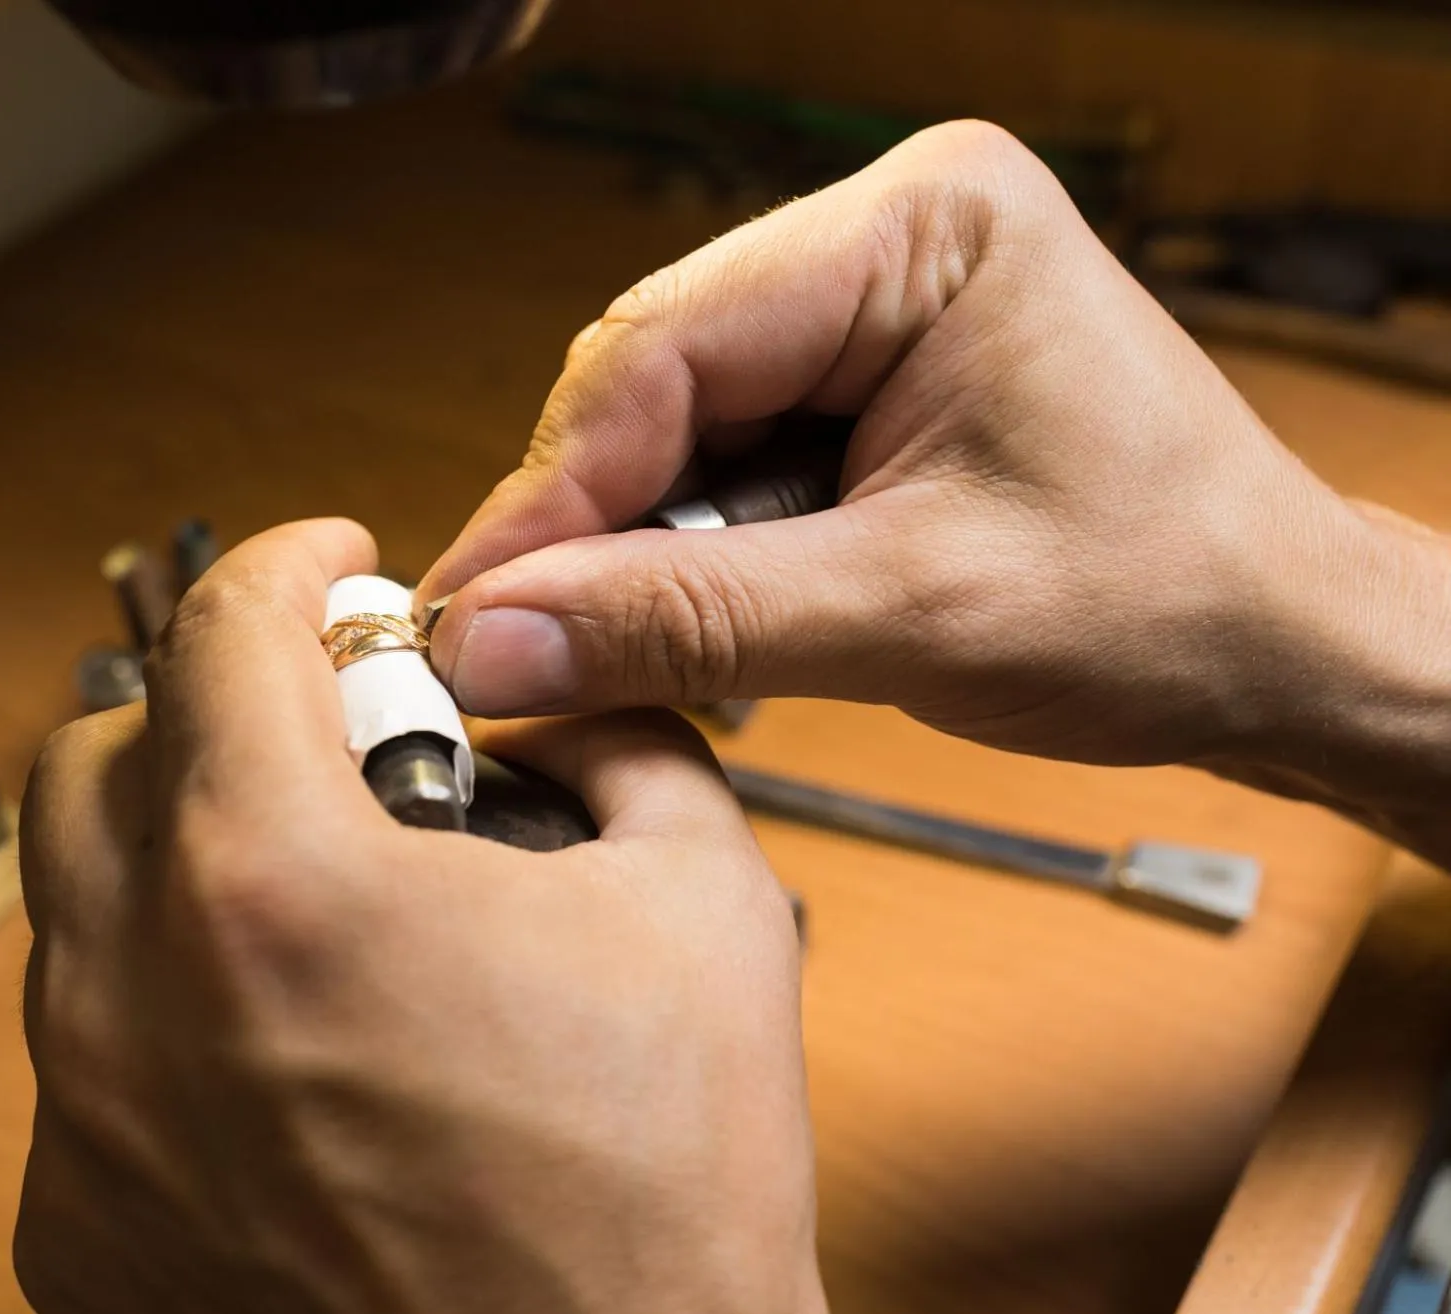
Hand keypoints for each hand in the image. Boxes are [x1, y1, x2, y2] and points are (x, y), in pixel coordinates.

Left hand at [13, 520, 824, 1313]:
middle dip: (210, 711)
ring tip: (333, 924)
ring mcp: (86, 1130)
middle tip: (326, 742)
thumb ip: (622, 742)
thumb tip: (562, 703)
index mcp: (273, 882)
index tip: (333, 571)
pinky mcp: (81, 1236)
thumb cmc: (656, 1212)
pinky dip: (175, 1020)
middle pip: (95, 755)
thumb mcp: (701, 908)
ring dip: (190, 868)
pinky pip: (91, 1065)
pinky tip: (297, 1065)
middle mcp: (134, 998)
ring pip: (83, 914)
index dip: (291, 565)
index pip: (216, 627)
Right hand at [420, 122, 1450, 794]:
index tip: (472, 611)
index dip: (553, 493)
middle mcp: (888, 236)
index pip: (663, 347)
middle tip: (523, 647)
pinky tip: (704, 622)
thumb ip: (688, 621)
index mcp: (924, 224)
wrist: (1278, 648)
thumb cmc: (1168, 598)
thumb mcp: (910, 614)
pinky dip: (697, 553)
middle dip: (593, 525)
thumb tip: (497, 636)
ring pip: (675, 427)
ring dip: (644, 548)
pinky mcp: (865, 378)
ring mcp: (874, 305)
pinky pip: (726, 459)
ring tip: (637, 652)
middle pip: (653, 378)